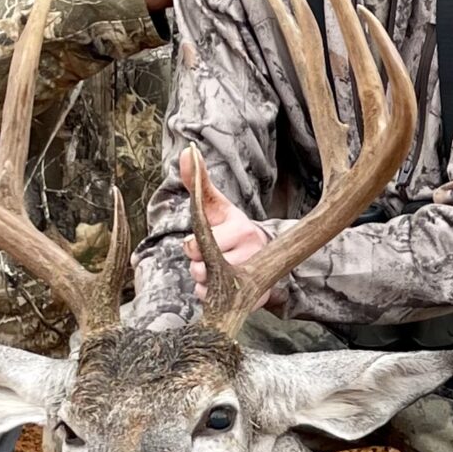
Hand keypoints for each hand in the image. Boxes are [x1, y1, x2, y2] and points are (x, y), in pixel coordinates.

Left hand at [179, 148, 268, 303]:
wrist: (266, 252)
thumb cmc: (231, 226)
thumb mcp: (215, 205)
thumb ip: (198, 182)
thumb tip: (186, 151)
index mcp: (241, 227)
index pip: (197, 244)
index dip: (192, 245)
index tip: (205, 240)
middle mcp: (252, 251)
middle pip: (201, 268)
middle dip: (198, 264)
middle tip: (211, 257)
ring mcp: (256, 275)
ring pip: (207, 286)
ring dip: (204, 281)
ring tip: (217, 270)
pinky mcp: (257, 296)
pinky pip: (217, 300)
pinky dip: (211, 295)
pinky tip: (221, 285)